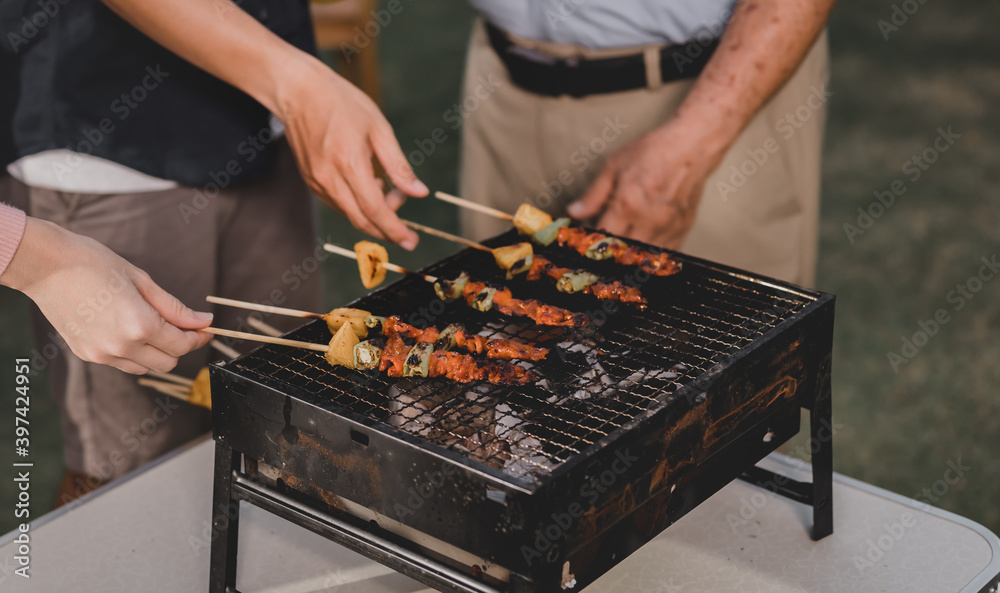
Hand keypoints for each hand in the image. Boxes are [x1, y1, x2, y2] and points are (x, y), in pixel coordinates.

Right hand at [1, 219, 213, 373]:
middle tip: (184, 327)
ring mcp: (102, 354)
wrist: (46, 266)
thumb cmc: (95, 264)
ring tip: (153, 325)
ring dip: (157, 352)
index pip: (182, 345)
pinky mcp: (86, 354)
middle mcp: (121, 346)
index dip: (199, 338)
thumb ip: (174, 308)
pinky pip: (122, 363)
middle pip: (168, 362)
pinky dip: (134, 352)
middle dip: (180, 346)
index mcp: (139, 325)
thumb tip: (203, 321)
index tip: (206, 329)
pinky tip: (129, 329)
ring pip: (145, 367)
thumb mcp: (142, 281)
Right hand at [275, 57, 427, 249]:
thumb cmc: (341, 103)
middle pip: (361, 221)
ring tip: (387, 188)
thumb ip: (399, 166)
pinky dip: (358, 204)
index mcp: (349, 164)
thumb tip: (420, 193)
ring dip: (374, 214)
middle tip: (406, 228)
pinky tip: (369, 185)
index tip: (411, 241)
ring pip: (351, 214)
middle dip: (387, 230)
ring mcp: (317, 182)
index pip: (374, 211)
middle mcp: (329, 179)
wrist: (298, 91)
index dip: (394, 230)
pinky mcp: (311, 182)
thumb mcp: (379, 129)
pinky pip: (339, 204)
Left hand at [568, 116, 730, 249]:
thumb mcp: (614, 166)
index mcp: (627, 205)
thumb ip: (593, 194)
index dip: (592, 244)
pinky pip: (663, 255)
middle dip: (611, 253)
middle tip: (605, 246)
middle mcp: (648, 221)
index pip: (603, 239)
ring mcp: (667, 228)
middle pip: (623, 254)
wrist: (692, 147)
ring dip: (630, 256)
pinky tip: (644, 244)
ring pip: (643, 258)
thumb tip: (574, 213)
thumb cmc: (652, 152)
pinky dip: (651, 254)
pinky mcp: (682, 230)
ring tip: (623, 246)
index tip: (588, 242)